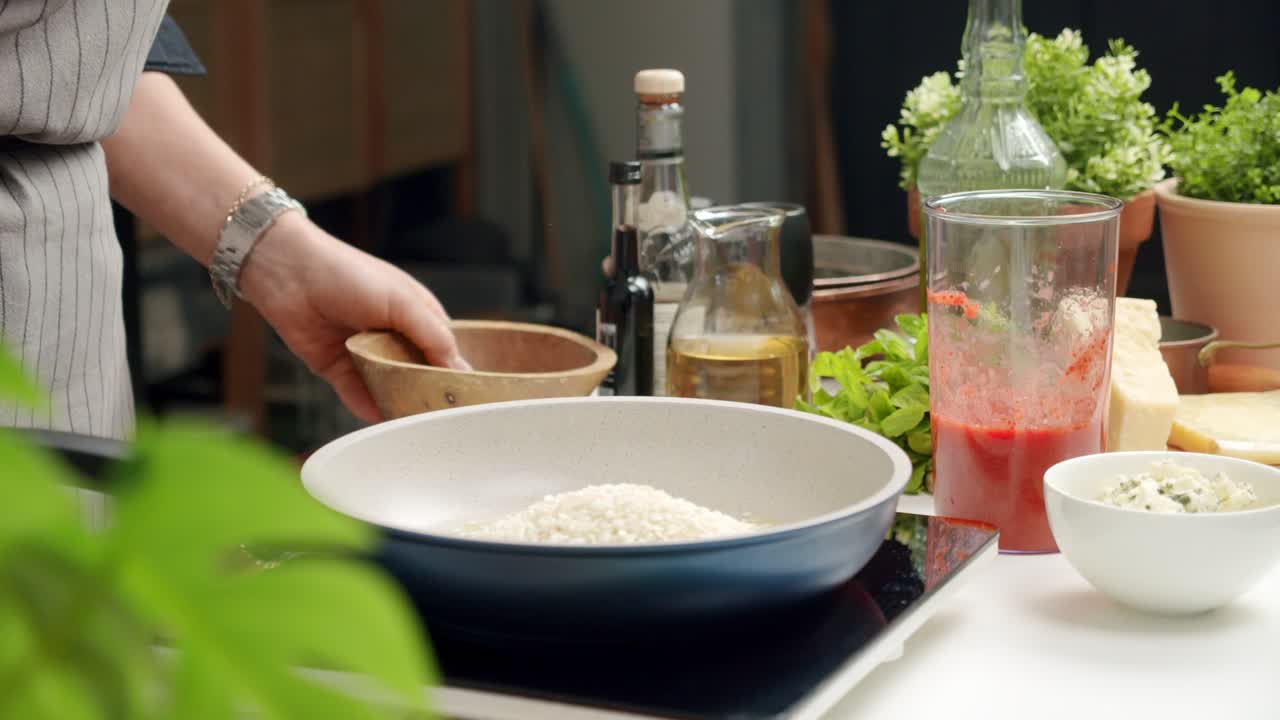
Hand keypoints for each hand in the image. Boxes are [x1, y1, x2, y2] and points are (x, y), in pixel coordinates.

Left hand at [238, 212, 469, 422]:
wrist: (287, 273)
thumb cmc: (349, 274)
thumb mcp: (403, 301)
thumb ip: (433, 336)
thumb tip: (460, 370)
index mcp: (416, 316)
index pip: (444, 352)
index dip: (454, 374)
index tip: (467, 400)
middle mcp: (394, 337)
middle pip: (417, 374)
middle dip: (427, 394)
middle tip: (441, 419)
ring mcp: (365, 354)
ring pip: (388, 388)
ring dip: (398, 404)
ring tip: (413, 425)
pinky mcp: (337, 368)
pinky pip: (356, 395)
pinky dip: (367, 408)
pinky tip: (381, 420)